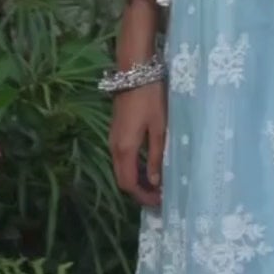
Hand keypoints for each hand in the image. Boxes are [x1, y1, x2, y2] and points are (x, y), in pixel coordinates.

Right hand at [110, 82, 166, 207]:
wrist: (134, 71)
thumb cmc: (150, 98)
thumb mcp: (159, 128)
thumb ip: (156, 156)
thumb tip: (156, 182)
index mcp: (125, 149)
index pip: (129, 184)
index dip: (143, 197)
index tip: (160, 202)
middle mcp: (114, 147)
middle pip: (122, 179)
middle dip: (140, 191)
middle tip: (160, 196)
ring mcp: (113, 138)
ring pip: (121, 168)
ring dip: (137, 179)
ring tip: (158, 184)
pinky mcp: (116, 131)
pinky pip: (122, 158)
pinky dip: (134, 167)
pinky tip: (149, 166)